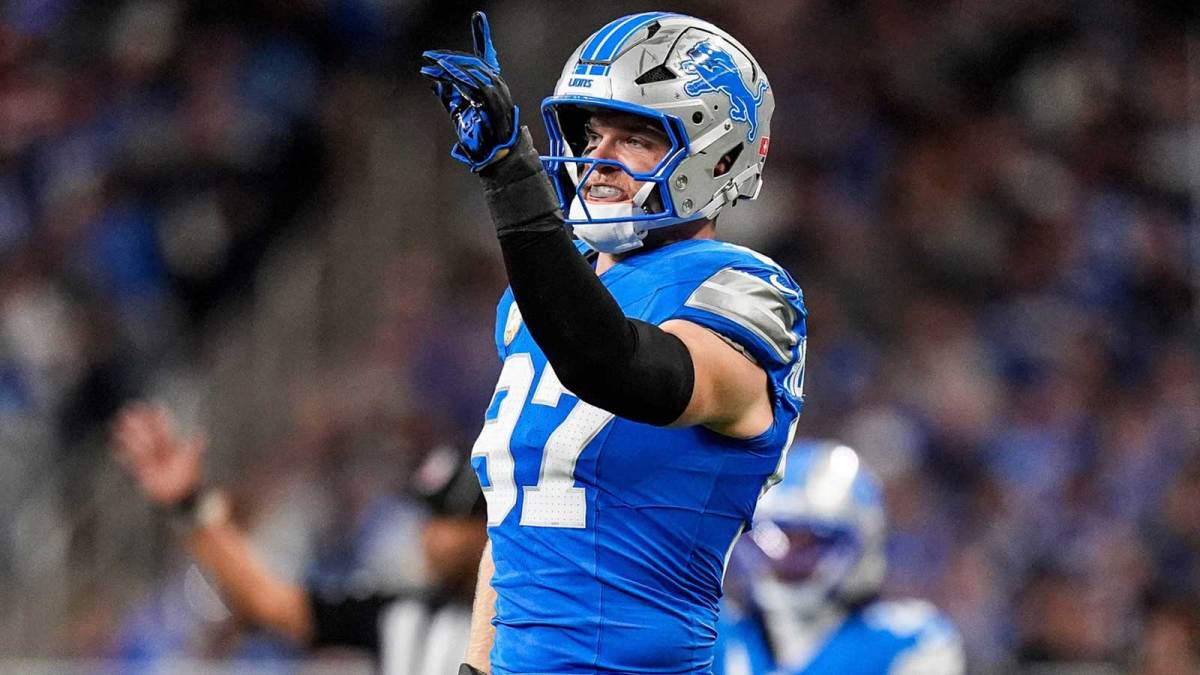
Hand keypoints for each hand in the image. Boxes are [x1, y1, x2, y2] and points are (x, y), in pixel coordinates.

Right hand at [111, 403, 203, 506]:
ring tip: (118, 425)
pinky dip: (122, 455)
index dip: (158, 419)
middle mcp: (160, 452)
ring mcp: (151, 461)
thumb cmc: (188, 479)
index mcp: (173, 447)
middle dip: (140, 423)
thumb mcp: (193, 462)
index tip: (153, 406)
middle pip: (148, 434)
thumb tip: (200, 433)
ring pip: (138, 446)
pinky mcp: (143, 472)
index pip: (164, 429)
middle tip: (129, 410)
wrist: (179, 497)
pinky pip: (131, 462)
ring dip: (129, 436)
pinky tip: (114, 447)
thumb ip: (195, 448)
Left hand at [420, 11, 518, 170]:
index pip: (486, 55)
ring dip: (449, 66)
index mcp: (491, 84)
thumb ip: (449, 96)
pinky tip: (442, 75)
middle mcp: (497, 84)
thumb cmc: (479, 136)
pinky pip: (474, 84)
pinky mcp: (493, 102)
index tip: (479, 17)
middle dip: (449, 57)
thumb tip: (434, 84)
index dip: (483, 35)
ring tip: (431, 65)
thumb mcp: (459, 112)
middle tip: (429, 57)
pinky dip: (457, 77)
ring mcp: (498, 93)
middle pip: (473, 61)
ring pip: (472, 70)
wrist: (495, 156)